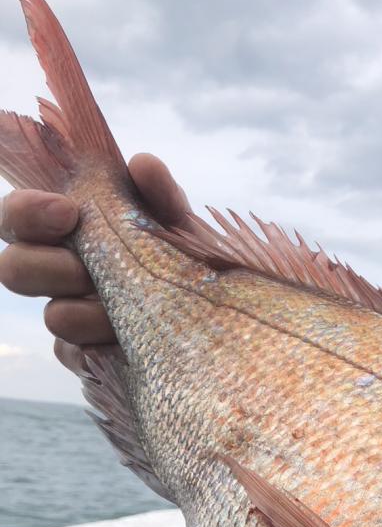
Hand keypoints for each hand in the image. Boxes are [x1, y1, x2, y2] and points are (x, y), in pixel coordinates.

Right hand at [0, 153, 190, 373]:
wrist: (217, 330)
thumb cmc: (187, 264)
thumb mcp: (180, 229)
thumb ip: (162, 197)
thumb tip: (142, 164)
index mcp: (66, 233)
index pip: (15, 217)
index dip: (27, 212)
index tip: (69, 212)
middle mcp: (58, 275)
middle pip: (13, 269)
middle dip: (52, 267)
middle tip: (90, 271)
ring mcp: (71, 320)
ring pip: (53, 317)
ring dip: (90, 313)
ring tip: (128, 310)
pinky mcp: (89, 361)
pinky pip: (81, 358)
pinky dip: (108, 349)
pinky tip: (132, 343)